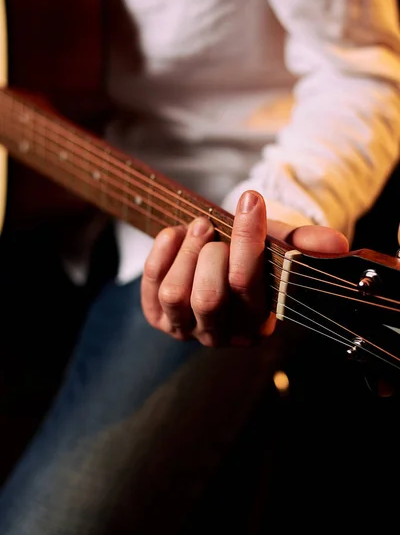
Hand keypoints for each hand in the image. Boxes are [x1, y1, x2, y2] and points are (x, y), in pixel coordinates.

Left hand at [141, 191, 348, 346]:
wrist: (219, 265)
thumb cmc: (251, 258)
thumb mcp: (278, 248)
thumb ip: (304, 245)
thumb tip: (337, 244)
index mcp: (256, 323)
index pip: (249, 286)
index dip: (248, 241)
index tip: (250, 200)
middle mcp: (220, 335)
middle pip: (209, 298)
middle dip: (209, 254)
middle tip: (210, 225)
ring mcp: (185, 329)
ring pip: (176, 295)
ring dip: (185, 252)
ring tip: (198, 228)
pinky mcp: (157, 317)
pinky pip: (151, 286)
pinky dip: (161, 253)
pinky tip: (176, 235)